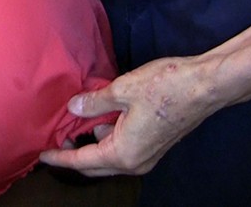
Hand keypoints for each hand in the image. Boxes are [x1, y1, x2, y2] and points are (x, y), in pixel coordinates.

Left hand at [39, 56, 223, 175]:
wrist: (207, 85)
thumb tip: (74, 108)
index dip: (60, 158)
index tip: (43, 155)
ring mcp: (149, 155)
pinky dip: (110, 137)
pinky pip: (125, 148)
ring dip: (94, 142)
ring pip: (111, 156)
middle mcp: (135, 162)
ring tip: (80, 121)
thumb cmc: (166, 87)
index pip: (82, 162)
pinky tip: (105, 116)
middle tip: (58, 139)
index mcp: (123, 153)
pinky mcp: (157, 144)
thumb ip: (95, 102)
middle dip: (75, 155)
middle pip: (96, 165)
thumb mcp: (122, 89)